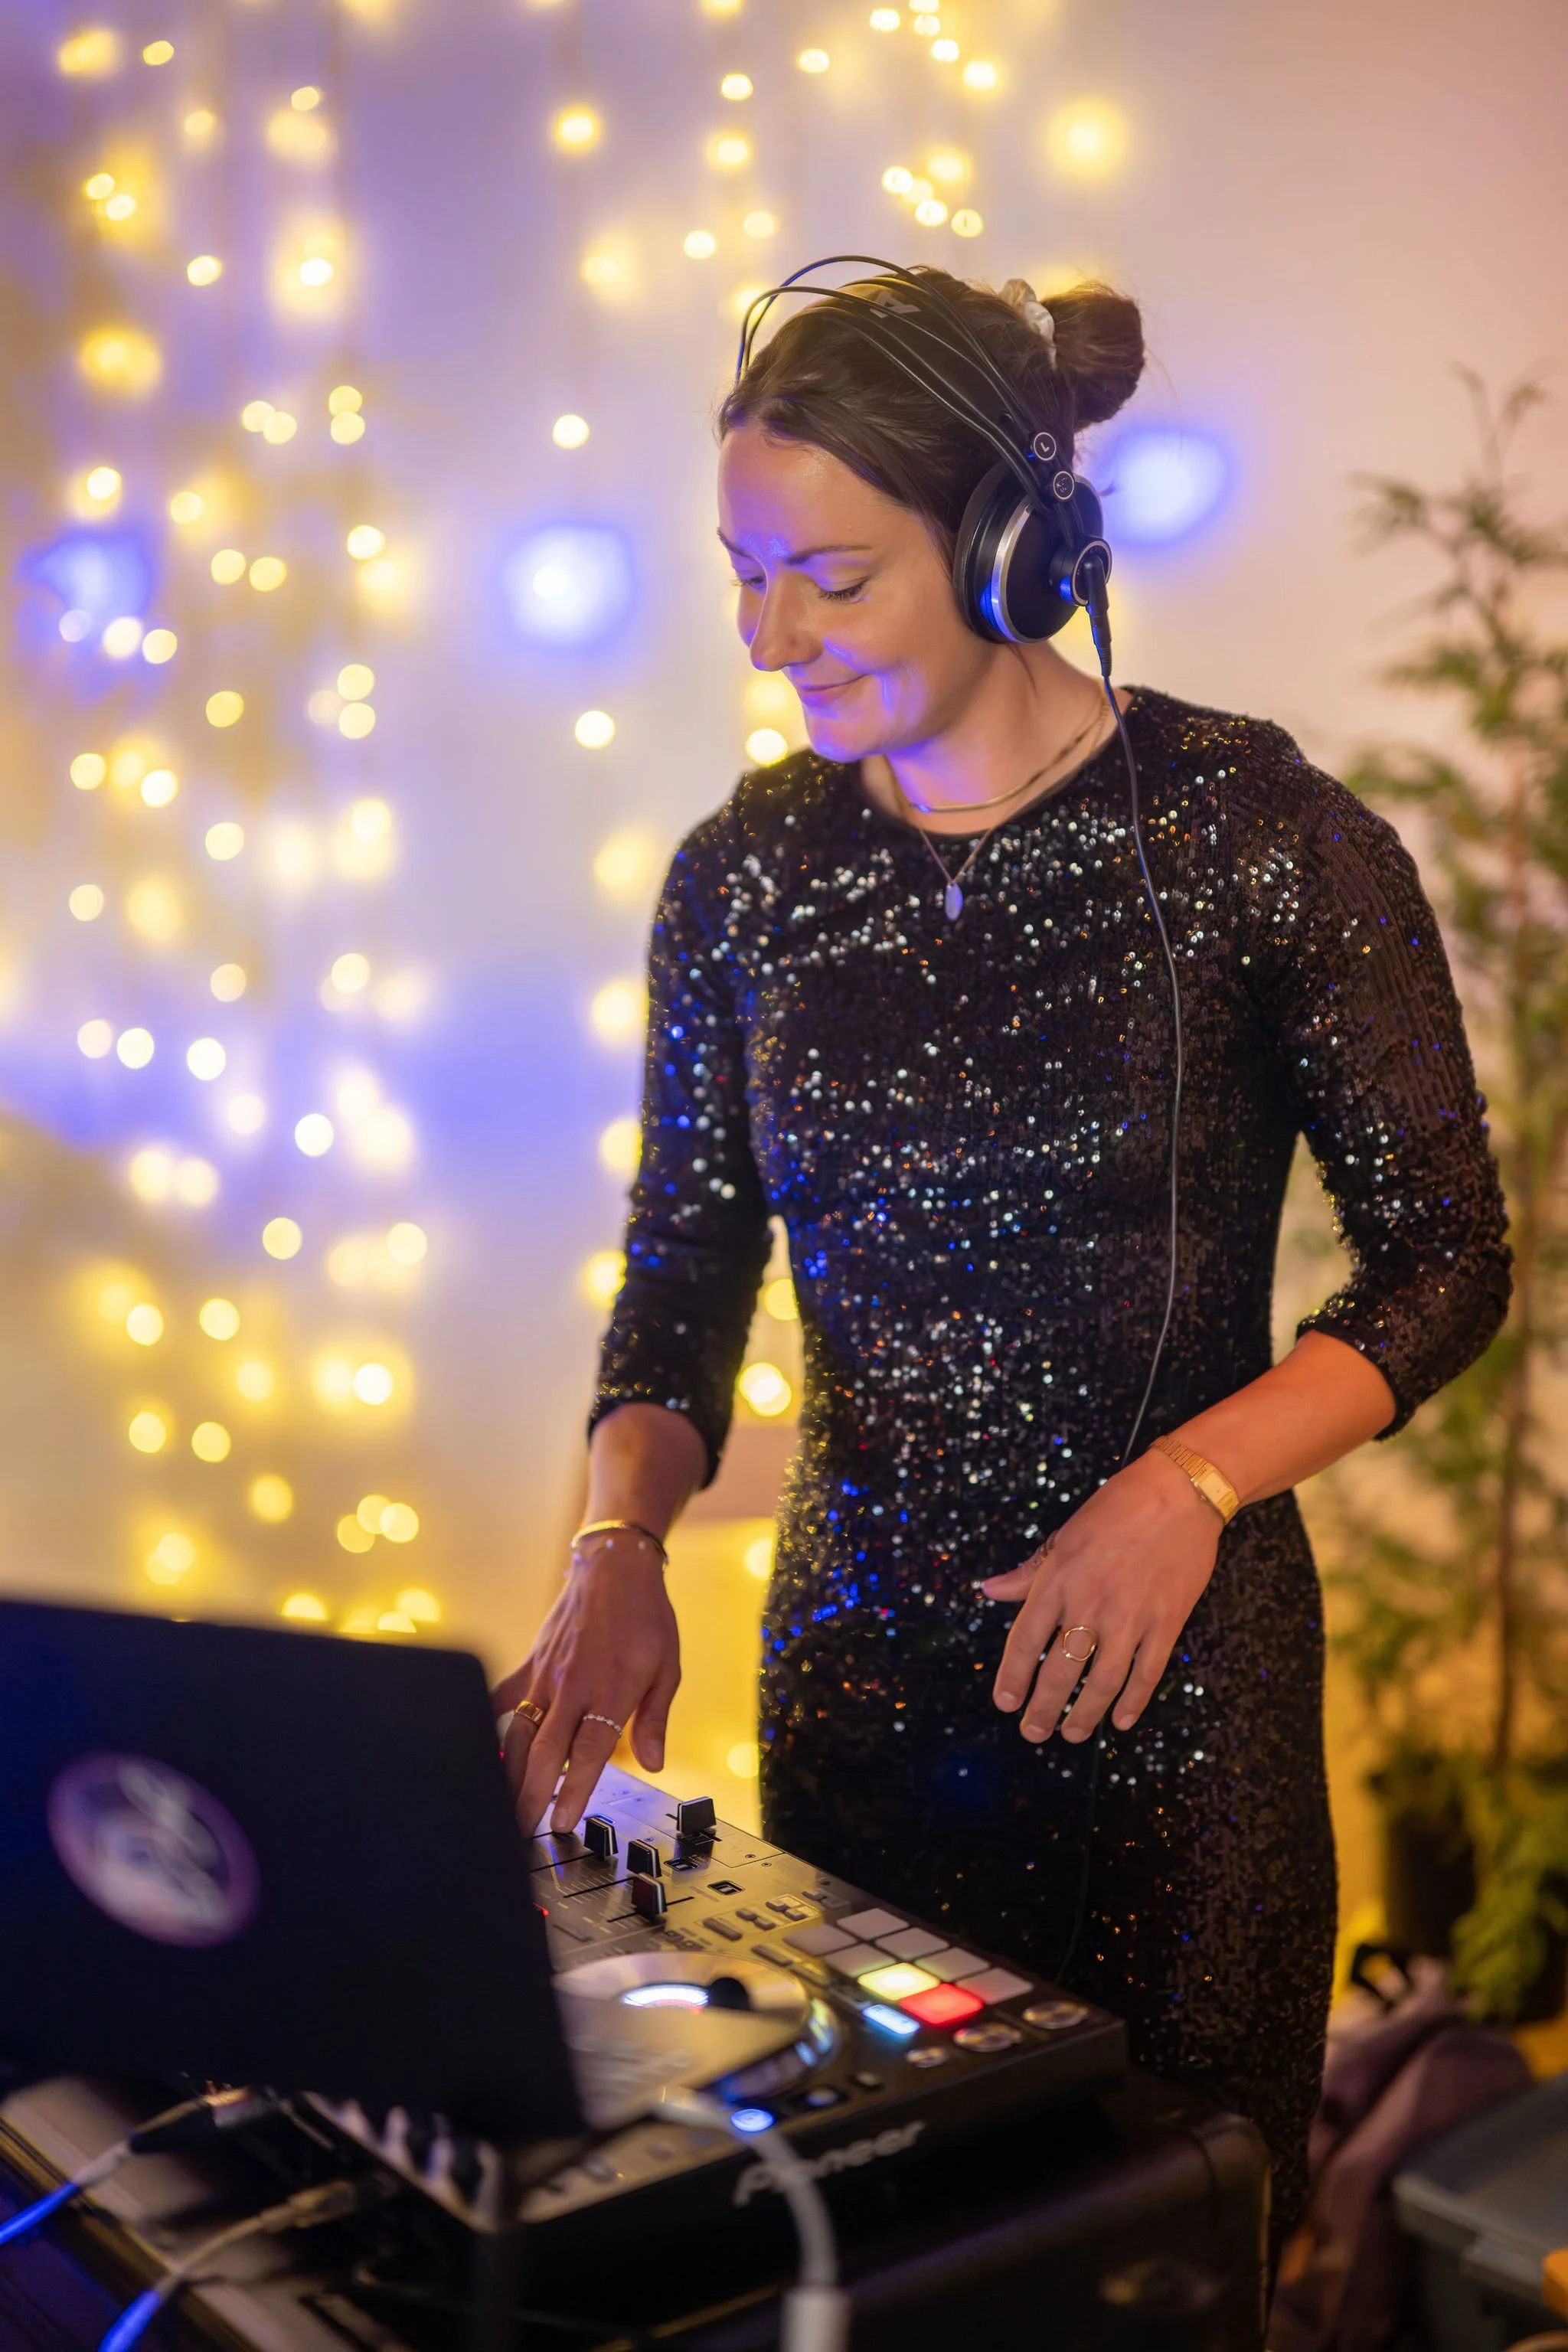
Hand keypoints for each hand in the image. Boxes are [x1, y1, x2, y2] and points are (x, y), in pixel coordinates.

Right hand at [492, 1537, 680, 1834]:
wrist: (615, 1566)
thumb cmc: (646, 1617)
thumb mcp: (667, 1666)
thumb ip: (655, 1718)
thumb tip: (654, 1763)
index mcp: (610, 1690)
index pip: (588, 1752)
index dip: (573, 1790)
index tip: (560, 1822)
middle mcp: (573, 1686)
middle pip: (545, 1752)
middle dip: (529, 1797)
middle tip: (518, 1833)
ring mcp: (546, 1674)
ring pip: (517, 1732)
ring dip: (508, 1773)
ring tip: (499, 1807)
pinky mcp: (530, 1662)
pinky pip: (501, 1697)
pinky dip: (488, 1724)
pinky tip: (477, 1752)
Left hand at [979, 1450, 1222, 1743]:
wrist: (1179, 1493)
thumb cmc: (1118, 1507)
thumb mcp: (1065, 1534)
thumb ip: (1030, 1571)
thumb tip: (990, 1590)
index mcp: (1058, 1579)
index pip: (1026, 1641)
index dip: (1013, 1678)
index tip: (1006, 1703)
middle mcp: (1090, 1603)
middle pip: (1060, 1672)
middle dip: (1043, 1709)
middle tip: (1034, 1732)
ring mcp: (1130, 1617)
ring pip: (1101, 1682)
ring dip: (1084, 1714)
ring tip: (1071, 1734)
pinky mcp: (1166, 1622)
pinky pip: (1146, 1673)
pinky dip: (1133, 1701)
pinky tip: (1120, 1720)